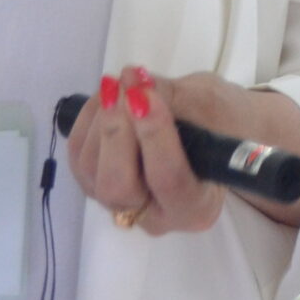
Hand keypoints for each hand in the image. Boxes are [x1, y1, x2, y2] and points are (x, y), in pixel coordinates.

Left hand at [65, 64, 229, 237]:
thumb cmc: (221, 121)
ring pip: (91, 173)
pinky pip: (78, 158)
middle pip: (118, 188)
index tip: (145, 94)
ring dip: (100, 120)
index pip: (169, 180)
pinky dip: (86, 121)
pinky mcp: (97, 187)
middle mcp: (156, 216)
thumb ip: (175, 99)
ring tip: (118, 83)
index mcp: (197, 206)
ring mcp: (121, 205)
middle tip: (125, 88)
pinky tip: (105, 96)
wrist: (210, 131)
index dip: (153, 136)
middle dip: (116, 132)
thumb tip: (135, 86)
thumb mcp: (212, 104)